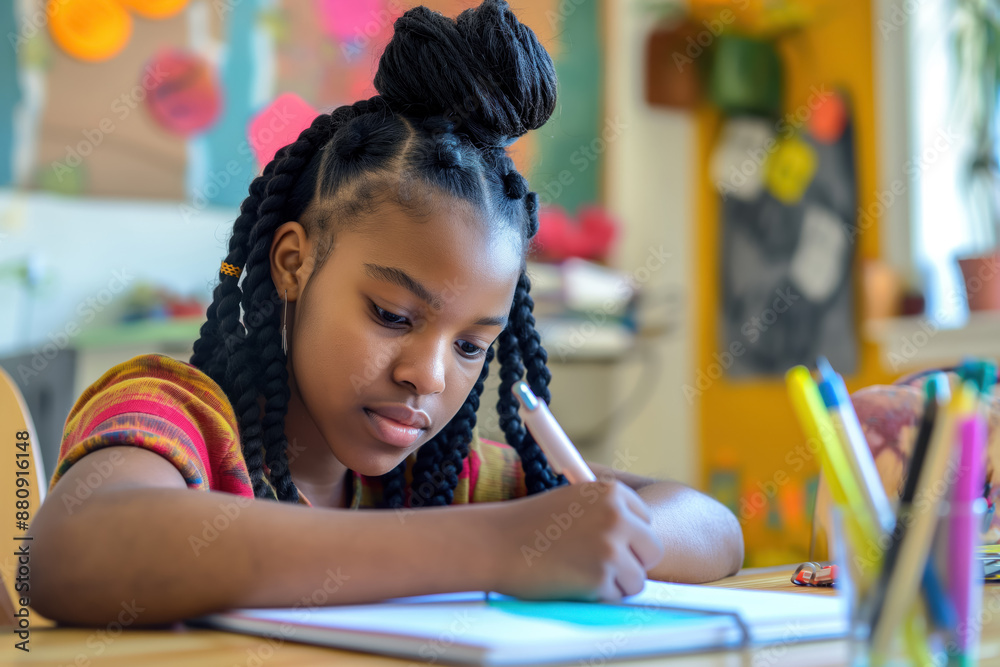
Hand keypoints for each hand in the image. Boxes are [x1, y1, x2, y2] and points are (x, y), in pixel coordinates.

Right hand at [489, 480, 664, 600]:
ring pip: (638, 578)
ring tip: (581, 571)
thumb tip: (640, 528)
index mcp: (612, 492)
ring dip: (615, 582)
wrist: (497, 544)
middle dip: (632, 561)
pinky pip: (616, 596)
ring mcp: (610, 547)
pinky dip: (598, 596)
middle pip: (652, 549)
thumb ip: (607, 509)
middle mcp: (617, 516)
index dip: (628, 536)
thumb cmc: (530, 524)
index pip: (646, 521)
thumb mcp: (573, 498)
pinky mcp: (601, 577)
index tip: (605, 541)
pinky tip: (571, 581)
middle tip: (600, 563)